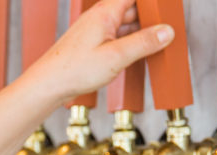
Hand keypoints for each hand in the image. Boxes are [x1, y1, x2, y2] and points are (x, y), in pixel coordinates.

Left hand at [20, 0, 174, 103]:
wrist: (49, 85)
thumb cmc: (73, 70)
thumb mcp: (116, 57)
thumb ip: (144, 43)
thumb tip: (166, 32)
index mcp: (105, 12)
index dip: (151, 2)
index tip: (166, 8)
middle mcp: (100, 17)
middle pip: (133, 9)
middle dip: (150, 18)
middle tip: (167, 30)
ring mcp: (96, 30)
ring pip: (126, 25)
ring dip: (141, 33)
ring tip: (157, 45)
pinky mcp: (94, 44)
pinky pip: (118, 37)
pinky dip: (130, 44)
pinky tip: (138, 55)